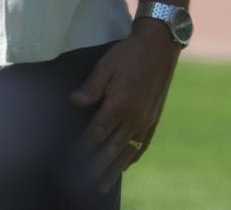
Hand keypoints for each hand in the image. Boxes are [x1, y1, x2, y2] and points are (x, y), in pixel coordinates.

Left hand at [70, 23, 180, 192]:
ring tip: (103, 185)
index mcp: (119, 104)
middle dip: (96, 167)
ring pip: (127, 151)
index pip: (97, 133)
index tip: (72, 161)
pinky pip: (142, 144)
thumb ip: (91, 87)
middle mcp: (133, 117)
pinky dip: (133, 157)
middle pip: (111, 148)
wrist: (159, 46)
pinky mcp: (154, 117)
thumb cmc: (128, 53)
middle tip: (84, 183)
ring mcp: (146, 119)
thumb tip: (73, 102)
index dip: (84, 148)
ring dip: (114, 169)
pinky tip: (126, 165)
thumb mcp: (105, 65)